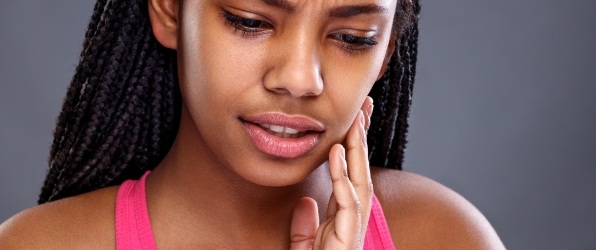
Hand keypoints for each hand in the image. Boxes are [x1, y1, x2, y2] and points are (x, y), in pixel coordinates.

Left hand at [290, 97, 373, 248]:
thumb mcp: (305, 249)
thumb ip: (306, 227)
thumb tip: (305, 203)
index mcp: (344, 219)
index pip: (351, 175)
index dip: (353, 147)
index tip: (352, 119)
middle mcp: (353, 221)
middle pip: (361, 172)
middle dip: (362, 139)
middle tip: (363, 106)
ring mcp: (353, 230)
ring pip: (360, 181)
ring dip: (357, 150)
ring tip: (353, 121)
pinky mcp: (347, 240)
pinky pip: (348, 203)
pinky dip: (343, 177)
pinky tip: (337, 153)